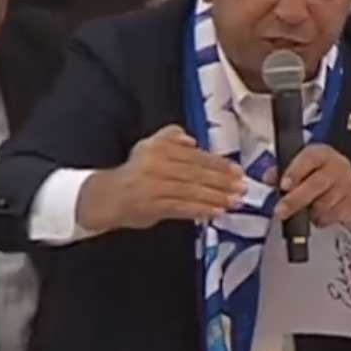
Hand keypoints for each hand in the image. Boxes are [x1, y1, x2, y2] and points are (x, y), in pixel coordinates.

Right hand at [77, 125, 247, 231]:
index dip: (219, 164)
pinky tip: (215, 212)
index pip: (196, 156)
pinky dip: (201, 210)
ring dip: (216, 197)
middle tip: (241, 188)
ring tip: (234, 201)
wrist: (109, 196)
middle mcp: (158, 164)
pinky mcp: (154, 206)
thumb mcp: (148, 146)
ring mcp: (156, 186)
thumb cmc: (133, 173)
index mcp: (160, 149)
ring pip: (192, 191)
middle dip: (223, 182)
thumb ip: (170, 138)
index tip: (237, 171)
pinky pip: (182, 207)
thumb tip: (191, 140)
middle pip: (197, 173)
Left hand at [274, 144, 350, 228]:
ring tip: (305, 212)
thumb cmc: (316, 173)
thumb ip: (281, 171)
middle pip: (317, 184)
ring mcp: (349, 187)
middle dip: (295, 200)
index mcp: (322, 154)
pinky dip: (323, 221)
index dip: (295, 172)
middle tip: (280, 212)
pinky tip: (319, 216)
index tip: (283, 185)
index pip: (309, 159)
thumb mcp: (300, 165)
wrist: (344, 179)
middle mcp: (338, 168)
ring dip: (310, 213)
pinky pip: (335, 218)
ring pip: (325, 205)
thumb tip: (268, 178)